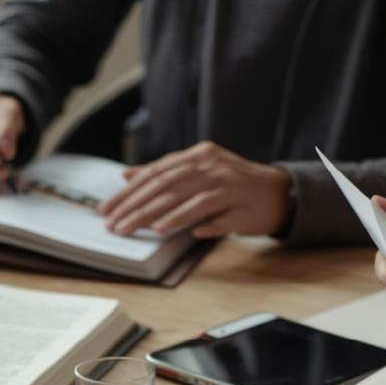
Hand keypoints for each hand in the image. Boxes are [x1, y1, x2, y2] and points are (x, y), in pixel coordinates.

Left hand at [98, 141, 291, 238]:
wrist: (278, 192)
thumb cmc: (233, 184)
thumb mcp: (198, 171)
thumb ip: (165, 173)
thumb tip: (127, 176)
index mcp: (199, 155)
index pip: (156, 173)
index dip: (128, 192)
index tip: (107, 209)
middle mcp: (212, 166)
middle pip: (166, 186)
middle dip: (136, 206)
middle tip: (114, 224)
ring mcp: (228, 185)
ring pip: (185, 198)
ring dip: (156, 215)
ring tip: (134, 227)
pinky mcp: (240, 206)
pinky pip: (211, 214)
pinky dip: (189, 221)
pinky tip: (169, 229)